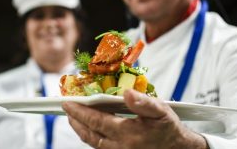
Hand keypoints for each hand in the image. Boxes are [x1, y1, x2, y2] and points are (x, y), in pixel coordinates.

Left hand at [62, 89, 207, 148]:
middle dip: (76, 122)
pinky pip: (102, 148)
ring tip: (74, 119)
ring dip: (82, 130)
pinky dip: (92, 137)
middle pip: (90, 134)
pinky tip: (91, 129)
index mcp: (127, 134)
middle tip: (67, 110)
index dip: (79, 111)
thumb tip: (125, 93)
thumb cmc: (169, 129)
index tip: (67, 103)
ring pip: (94, 143)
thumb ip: (143, 102)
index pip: (96, 121)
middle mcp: (120, 147)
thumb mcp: (160, 112)